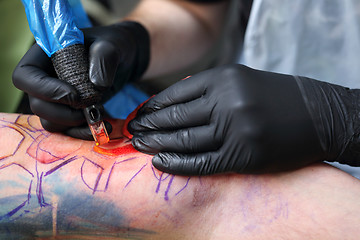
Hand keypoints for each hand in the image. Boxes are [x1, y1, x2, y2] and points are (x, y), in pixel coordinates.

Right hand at [12, 21, 149, 139]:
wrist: (124, 59)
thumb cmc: (113, 45)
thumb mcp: (112, 44)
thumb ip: (104, 58)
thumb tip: (97, 85)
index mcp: (45, 56)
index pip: (25, 76)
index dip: (45, 90)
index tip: (74, 95)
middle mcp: (46, 79)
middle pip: (37, 105)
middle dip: (64, 114)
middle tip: (90, 108)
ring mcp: (57, 98)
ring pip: (51, 122)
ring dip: (75, 125)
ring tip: (101, 115)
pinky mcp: (71, 112)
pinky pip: (68, 130)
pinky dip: (84, 132)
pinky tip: (106, 126)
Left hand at [128, 64, 359, 174]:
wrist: (318, 114)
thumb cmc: (275, 96)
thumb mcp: (240, 80)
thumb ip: (206, 90)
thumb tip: (170, 102)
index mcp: (224, 78)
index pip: (175, 94)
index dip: (152, 106)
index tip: (138, 115)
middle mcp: (228, 101)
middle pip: (174, 117)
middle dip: (148, 126)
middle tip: (132, 133)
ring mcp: (236, 129)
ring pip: (184, 139)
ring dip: (157, 144)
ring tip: (140, 146)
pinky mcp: (245, 155)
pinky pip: (202, 161)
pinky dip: (178, 163)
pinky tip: (161, 162)